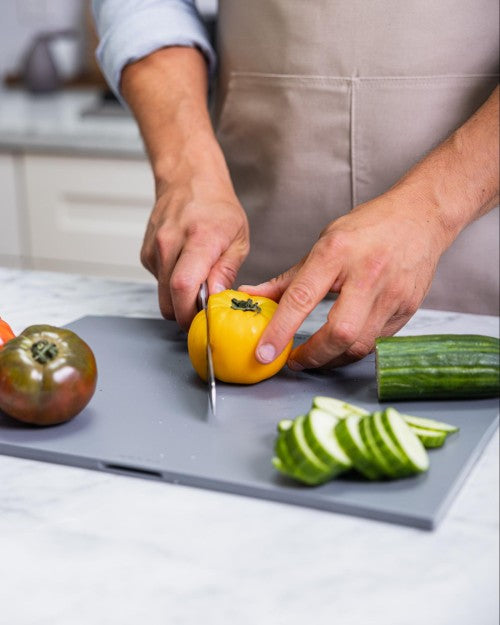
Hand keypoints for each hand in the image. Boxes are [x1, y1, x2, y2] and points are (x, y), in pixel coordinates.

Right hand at [142, 170, 248, 329]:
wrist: (189, 180)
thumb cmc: (218, 208)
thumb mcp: (238, 239)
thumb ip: (227, 271)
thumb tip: (216, 298)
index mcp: (199, 238)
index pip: (184, 286)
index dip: (191, 313)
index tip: (205, 322)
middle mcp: (171, 242)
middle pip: (169, 298)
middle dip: (186, 315)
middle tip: (204, 312)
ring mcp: (155, 248)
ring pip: (162, 295)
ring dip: (179, 300)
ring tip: (198, 283)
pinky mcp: (146, 254)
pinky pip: (157, 283)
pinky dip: (171, 286)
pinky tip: (184, 268)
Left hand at [241, 190, 449, 368]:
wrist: (421, 216)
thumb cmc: (368, 228)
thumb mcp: (324, 243)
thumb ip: (289, 278)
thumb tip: (253, 295)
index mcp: (337, 252)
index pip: (301, 298)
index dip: (280, 330)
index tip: (265, 352)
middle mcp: (367, 274)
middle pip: (339, 332)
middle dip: (313, 355)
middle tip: (294, 361)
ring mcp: (392, 294)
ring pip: (360, 344)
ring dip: (332, 358)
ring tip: (316, 355)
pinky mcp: (408, 308)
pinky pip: (377, 341)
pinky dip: (355, 347)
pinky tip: (343, 343)